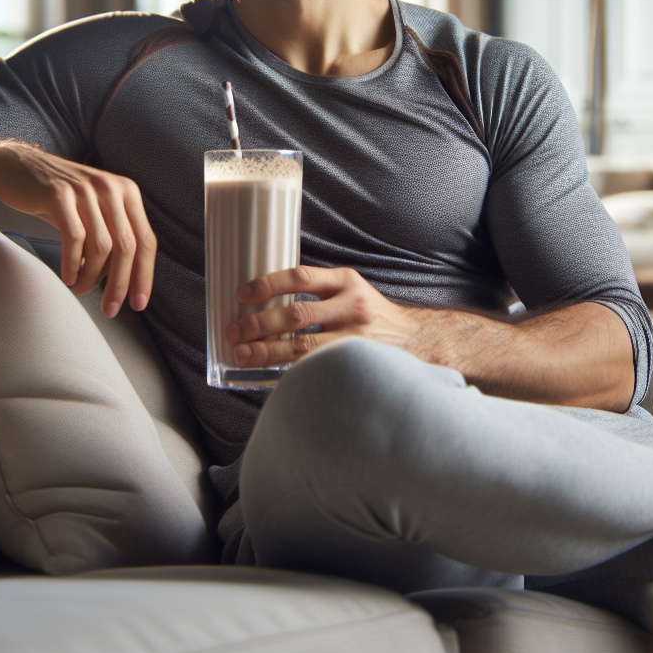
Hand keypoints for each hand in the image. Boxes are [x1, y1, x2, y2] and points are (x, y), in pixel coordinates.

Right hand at [0, 141, 156, 315]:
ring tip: (81, 289)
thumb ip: (114, 233)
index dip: (144, 276)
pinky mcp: (60, 195)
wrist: (13, 167)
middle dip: (120, 284)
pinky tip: (69, 278)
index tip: (138, 303)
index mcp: (127, 193)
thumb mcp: (94, 208)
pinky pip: (75, 238)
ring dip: (93, 277)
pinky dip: (73, 264)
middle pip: (127, 247)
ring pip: (102, 247)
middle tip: (110, 309)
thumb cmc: (56, 197)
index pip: (146, 241)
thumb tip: (126, 278)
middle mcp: (112, 189)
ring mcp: (86, 190)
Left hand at [226, 265, 419, 367]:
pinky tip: (268, 373)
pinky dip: (288, 370)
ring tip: (242, 354)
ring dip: (267, 351)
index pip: (300, 278)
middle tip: (235, 332)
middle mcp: (352, 306)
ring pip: (302, 347)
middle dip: (259, 324)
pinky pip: (314, 367)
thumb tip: (266, 302)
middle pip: (296, 315)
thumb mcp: (352, 290)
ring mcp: (354, 337)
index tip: (242, 294)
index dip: (267, 285)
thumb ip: (319, 293)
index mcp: (347, 281)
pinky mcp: (354, 362)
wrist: (418, 339)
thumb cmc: (373, 315)